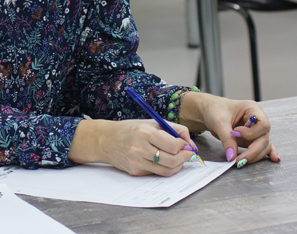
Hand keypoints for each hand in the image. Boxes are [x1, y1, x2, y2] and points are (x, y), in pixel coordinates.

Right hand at [70, 119, 195, 176]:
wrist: (106, 140)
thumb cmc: (130, 129)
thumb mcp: (150, 122)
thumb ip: (173, 128)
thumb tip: (190, 142)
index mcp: (144, 132)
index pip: (173, 145)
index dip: (184, 146)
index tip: (186, 144)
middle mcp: (139, 148)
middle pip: (172, 160)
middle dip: (185, 158)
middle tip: (188, 154)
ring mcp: (136, 162)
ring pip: (166, 170)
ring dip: (178, 166)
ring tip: (178, 158)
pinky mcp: (135, 172)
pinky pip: (156, 173)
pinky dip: (164, 168)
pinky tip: (163, 160)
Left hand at [182, 93, 279, 167]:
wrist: (209, 111)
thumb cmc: (215, 110)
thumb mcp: (218, 122)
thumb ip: (227, 139)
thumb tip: (232, 156)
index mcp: (252, 109)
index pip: (263, 125)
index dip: (252, 133)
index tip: (235, 133)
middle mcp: (258, 119)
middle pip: (264, 138)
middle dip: (253, 151)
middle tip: (239, 160)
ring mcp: (256, 130)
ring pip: (264, 145)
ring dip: (254, 155)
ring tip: (241, 162)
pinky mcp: (253, 138)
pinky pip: (263, 146)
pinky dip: (266, 154)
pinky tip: (274, 159)